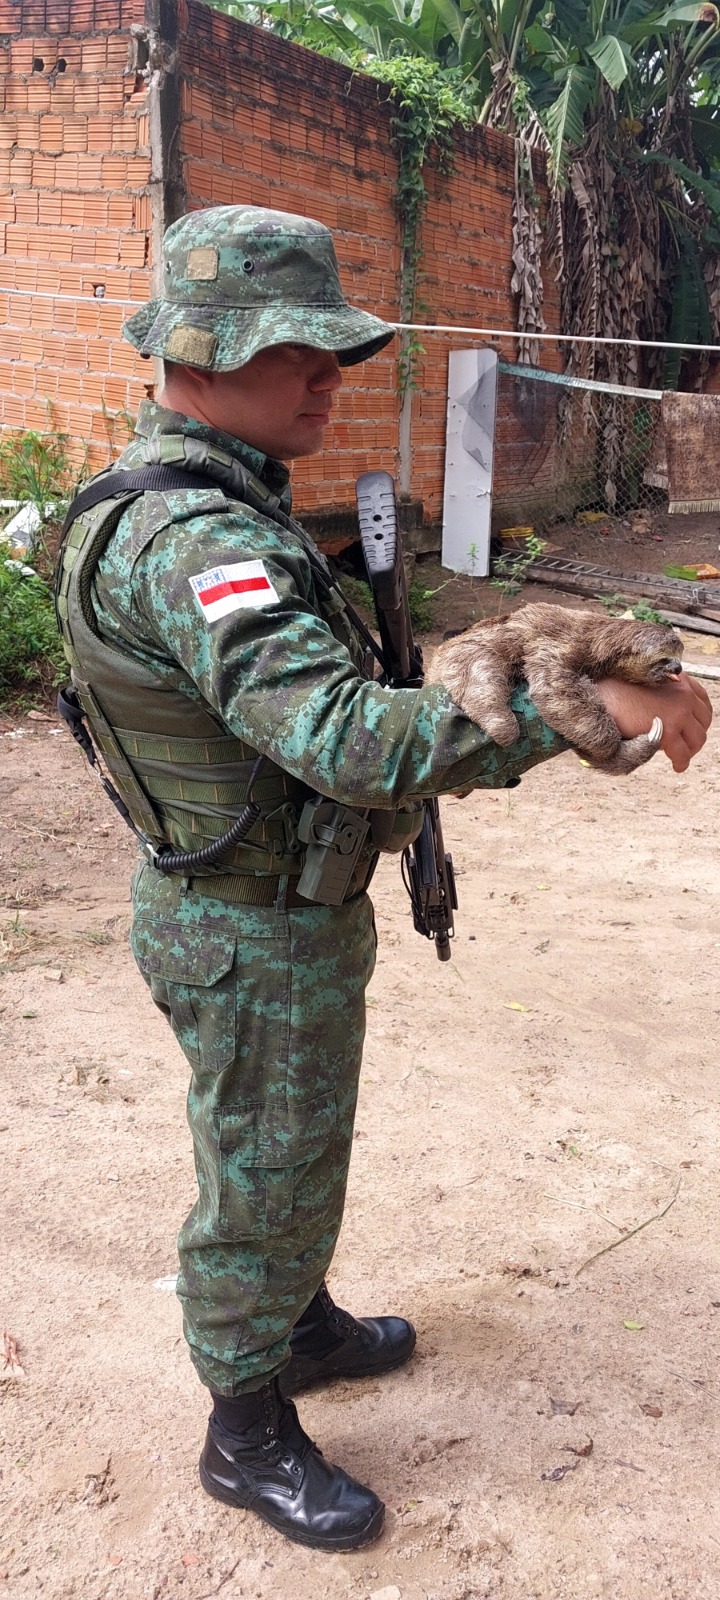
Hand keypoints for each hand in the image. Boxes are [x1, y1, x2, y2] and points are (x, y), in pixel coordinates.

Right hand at [596, 672, 711, 772]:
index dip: (699, 716)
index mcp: (678, 679)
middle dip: (696, 734)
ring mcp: (679, 711)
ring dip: (691, 749)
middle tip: (687, 744)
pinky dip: (682, 762)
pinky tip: (677, 766)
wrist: (601, 694)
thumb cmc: (615, 690)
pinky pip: (683, 753)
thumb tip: (667, 716)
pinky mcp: (669, 730)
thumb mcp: (646, 684)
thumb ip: (662, 695)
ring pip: (698, 738)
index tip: (693, 725)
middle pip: (704, 720)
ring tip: (682, 757)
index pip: (701, 699)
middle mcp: (683, 693)